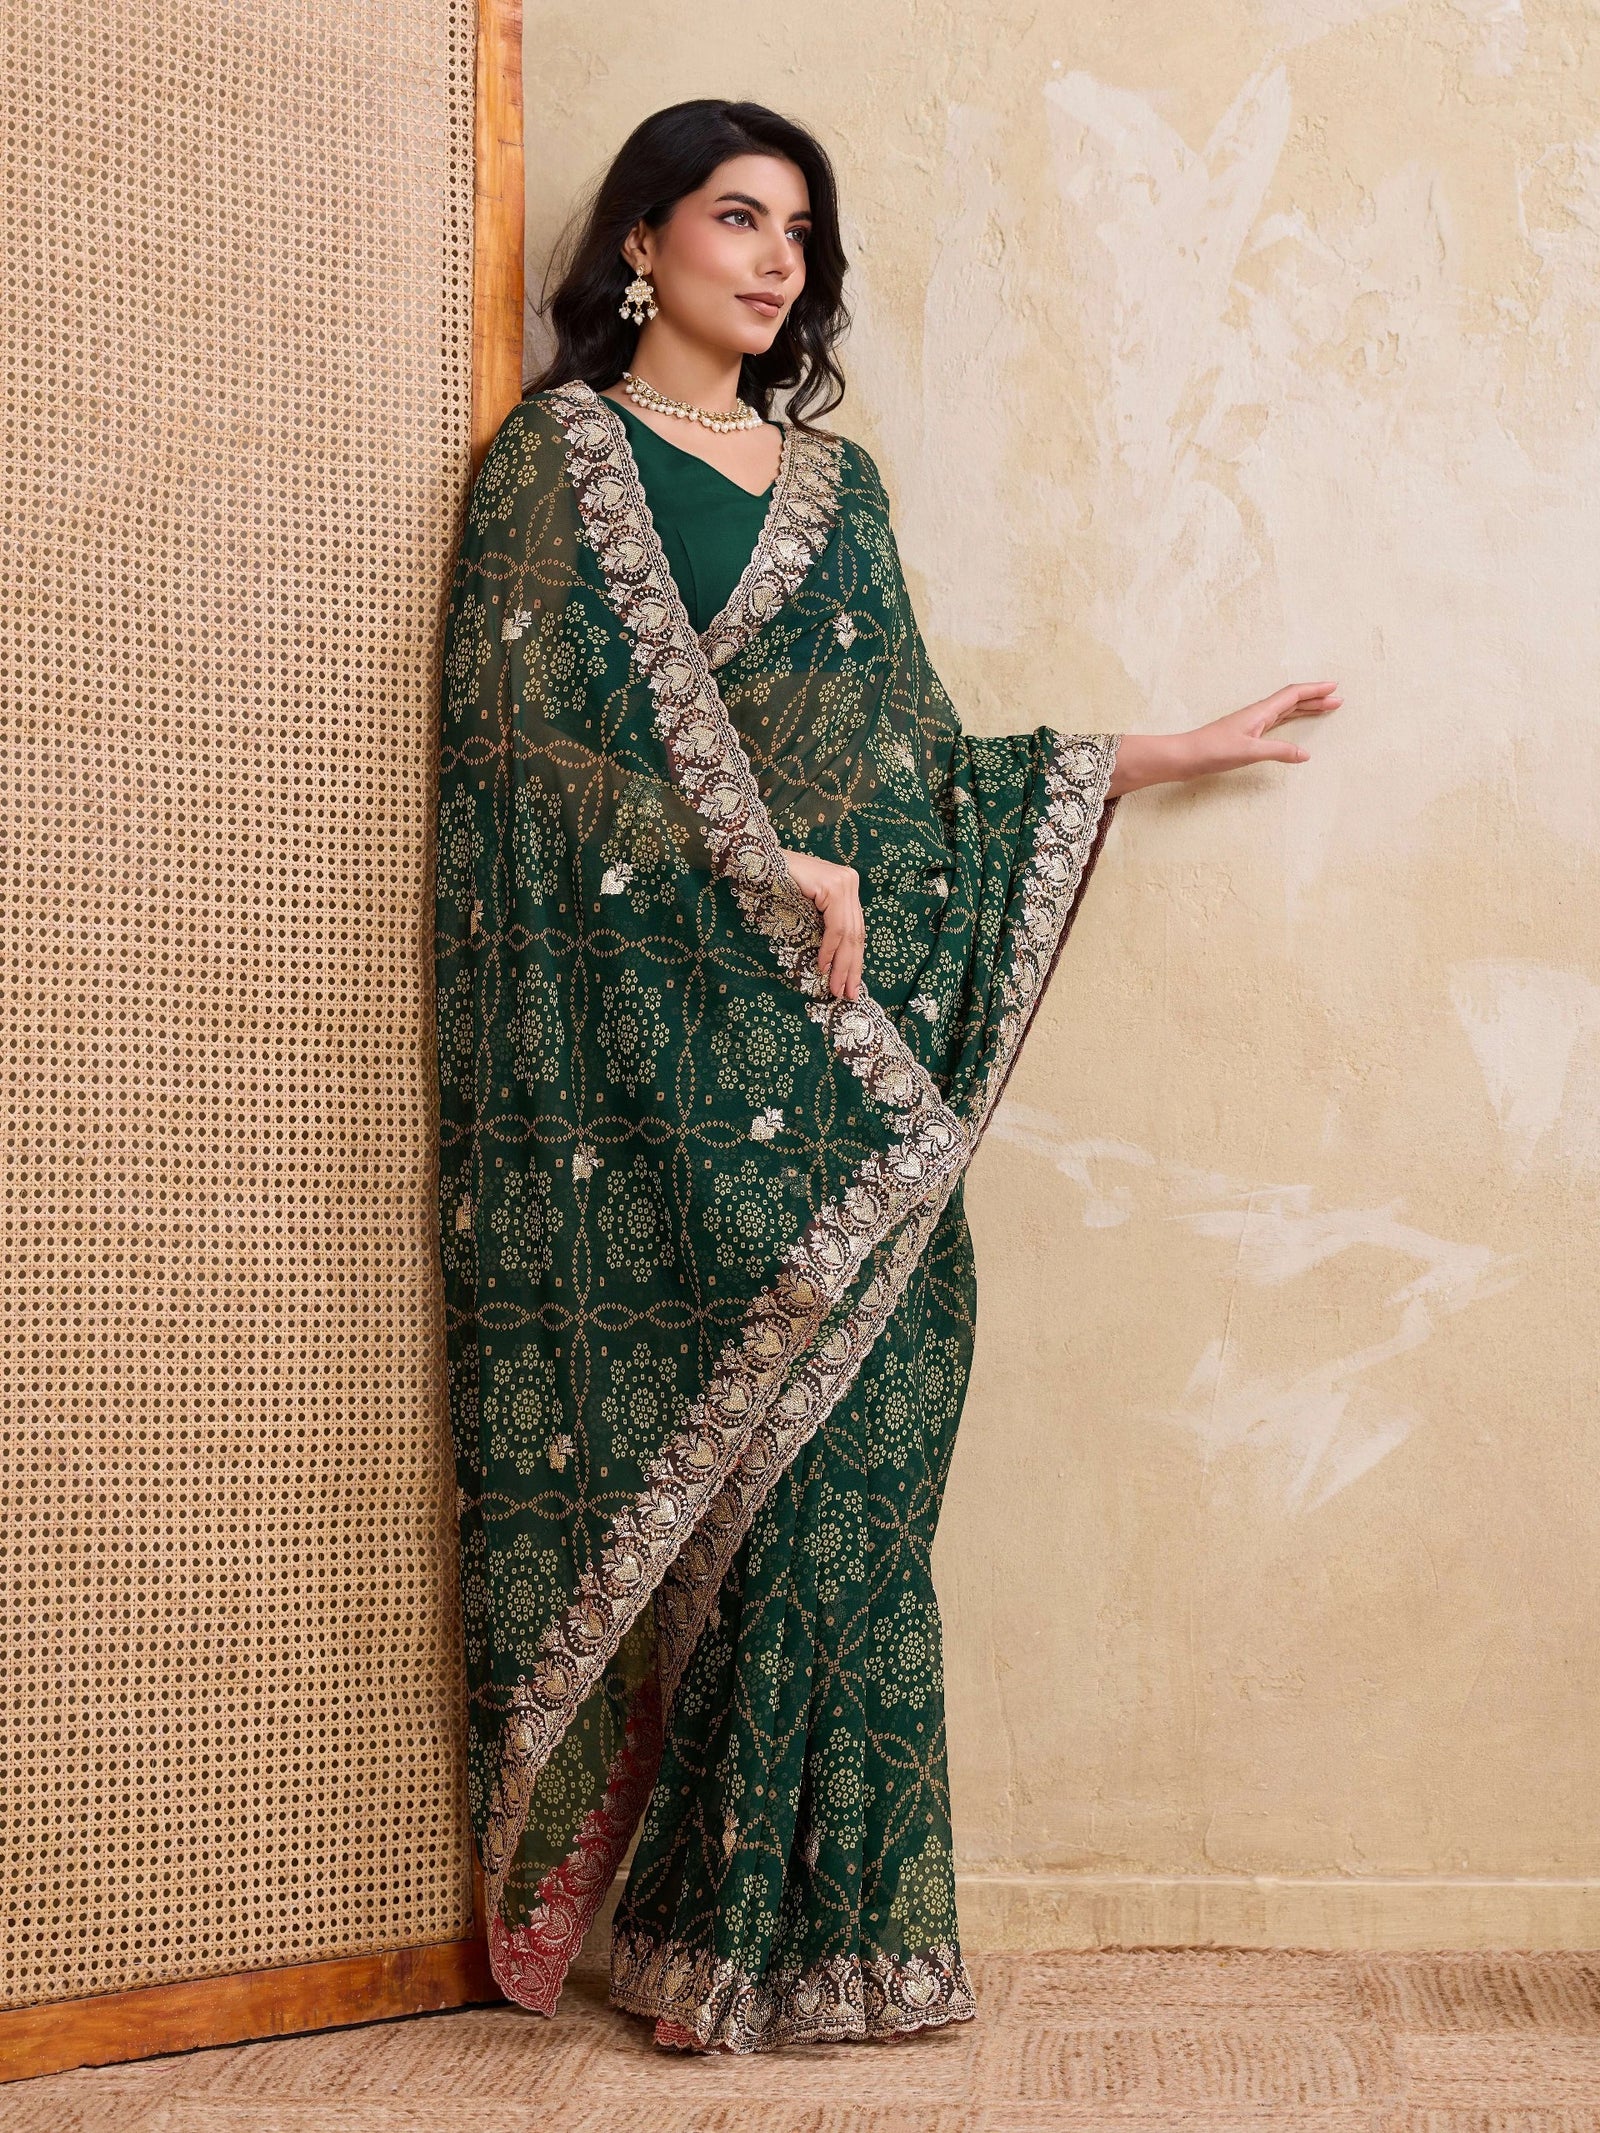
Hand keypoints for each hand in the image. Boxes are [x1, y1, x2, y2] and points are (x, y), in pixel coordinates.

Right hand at [778, 847, 864, 1000]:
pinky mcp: (831, 887)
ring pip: (848, 933)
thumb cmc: (776, 885)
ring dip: (842, 965)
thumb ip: (824, 925)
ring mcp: (842, 882)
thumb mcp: (807, 908)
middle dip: (851, 968)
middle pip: (856, 933)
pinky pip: (835, 926)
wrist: (757, 860)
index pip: (856, 929)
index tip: (852, 986)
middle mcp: (849, 881)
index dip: (855, 960)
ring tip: (836, 987)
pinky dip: (830, 949)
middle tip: (849, 994)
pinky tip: (823, 966)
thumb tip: (836, 964)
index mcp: (847, 886)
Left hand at [1189, 680, 1341, 773]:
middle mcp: (1258, 714)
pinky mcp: (1246, 735)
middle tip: (1338, 699)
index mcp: (1260, 712)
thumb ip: (1278, 751)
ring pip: (1285, 711)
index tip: (1334, 686)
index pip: (1293, 695)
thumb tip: (1305, 754)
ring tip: (1325, 708)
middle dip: (1315, 698)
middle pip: (1292, 700)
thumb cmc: (1213, 751)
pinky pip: (1276, 722)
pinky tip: (1296, 726)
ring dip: (1306, 708)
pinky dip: (1291, 720)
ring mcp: (1252, 723)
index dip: (1315, 689)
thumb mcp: (1249, 752)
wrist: (1185, 756)